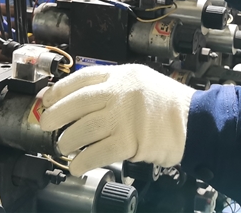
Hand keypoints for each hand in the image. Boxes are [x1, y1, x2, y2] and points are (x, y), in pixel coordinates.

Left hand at [39, 64, 194, 175]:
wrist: (193, 122)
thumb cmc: (168, 104)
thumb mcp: (141, 81)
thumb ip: (114, 87)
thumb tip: (80, 99)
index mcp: (122, 75)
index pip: (82, 78)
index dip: (60, 90)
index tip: (48, 99)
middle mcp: (120, 93)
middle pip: (76, 103)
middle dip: (56, 115)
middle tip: (46, 124)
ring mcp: (123, 117)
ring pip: (82, 130)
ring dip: (67, 141)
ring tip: (64, 147)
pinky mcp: (128, 141)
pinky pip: (95, 153)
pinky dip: (82, 162)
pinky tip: (77, 165)